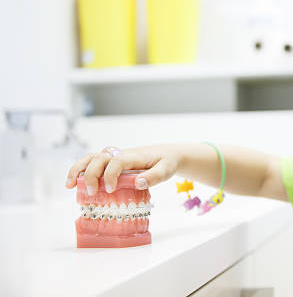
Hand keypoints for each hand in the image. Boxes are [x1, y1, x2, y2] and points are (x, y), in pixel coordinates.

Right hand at [65, 145, 180, 194]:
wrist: (167, 154)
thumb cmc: (166, 162)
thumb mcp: (166, 170)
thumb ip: (155, 176)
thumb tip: (138, 183)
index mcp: (134, 156)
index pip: (117, 161)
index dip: (110, 174)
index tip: (110, 190)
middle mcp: (121, 154)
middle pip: (99, 158)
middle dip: (91, 174)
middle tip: (93, 193)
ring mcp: (114, 157)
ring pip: (91, 157)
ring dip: (77, 169)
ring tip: (69, 186)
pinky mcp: (110, 163)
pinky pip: (91, 163)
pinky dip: (79, 171)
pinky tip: (73, 184)